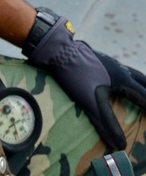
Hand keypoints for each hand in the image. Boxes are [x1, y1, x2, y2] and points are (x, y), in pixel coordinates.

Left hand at [27, 15, 145, 149]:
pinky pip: (122, 70)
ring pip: (134, 74)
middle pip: (144, 83)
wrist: (57, 48)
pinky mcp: (101, 60)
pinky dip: (129, 78)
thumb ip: (106, 122)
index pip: (145, 98)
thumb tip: (121, 146)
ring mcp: (111, 63)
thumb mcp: (90, 101)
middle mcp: (121, 70)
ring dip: (142, 84)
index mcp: (123, 80)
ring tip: (143, 92)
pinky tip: (122, 82)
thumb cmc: (75, 74)